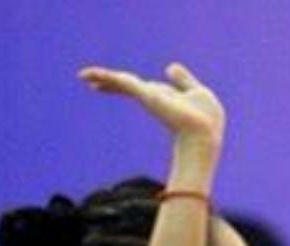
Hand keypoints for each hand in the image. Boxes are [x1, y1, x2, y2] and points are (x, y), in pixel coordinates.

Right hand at [77, 61, 224, 146]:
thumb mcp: (196, 92)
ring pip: (122, 83)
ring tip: (84, 75)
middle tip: (88, 80)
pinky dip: (108, 77)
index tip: (114, 81)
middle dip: (108, 82)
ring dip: (103, 77)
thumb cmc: (205, 120)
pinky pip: (124, 82)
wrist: (203, 134)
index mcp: (162, 98)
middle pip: (126, 85)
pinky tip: (91, 75)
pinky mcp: (146, 96)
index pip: (140, 88)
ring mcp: (148, 98)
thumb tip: (168, 67)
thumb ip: (183, 79)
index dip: (125, 83)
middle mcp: (152, 98)